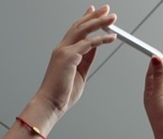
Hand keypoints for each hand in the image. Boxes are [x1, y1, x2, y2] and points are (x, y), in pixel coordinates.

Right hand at [30, 6, 116, 123]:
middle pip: (80, 26)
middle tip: (107, 10)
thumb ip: (86, 59)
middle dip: (94, 16)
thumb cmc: (62, 93)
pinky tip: (111, 37)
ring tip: (112, 18)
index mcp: (63, 52)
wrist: (50, 104)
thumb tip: (95, 47)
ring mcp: (64, 51)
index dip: (86, 19)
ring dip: (99, 22)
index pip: (75, 30)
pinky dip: (101, 39)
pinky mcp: (68, 57)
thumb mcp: (80, 73)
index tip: (94, 11)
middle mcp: (62, 48)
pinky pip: (88, 44)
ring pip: (84, 30)